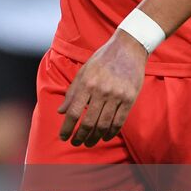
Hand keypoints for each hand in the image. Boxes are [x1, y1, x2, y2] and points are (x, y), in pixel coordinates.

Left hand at [59, 30, 146, 145]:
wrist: (128, 48)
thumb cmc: (102, 59)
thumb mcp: (83, 72)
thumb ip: (72, 92)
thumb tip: (61, 111)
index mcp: (86, 83)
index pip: (73, 111)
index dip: (67, 127)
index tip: (63, 137)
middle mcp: (101, 91)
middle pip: (89, 121)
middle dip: (80, 136)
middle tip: (75, 143)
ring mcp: (117, 95)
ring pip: (104, 124)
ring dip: (95, 137)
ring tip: (89, 143)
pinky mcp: (130, 99)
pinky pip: (119, 121)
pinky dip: (111, 132)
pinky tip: (105, 137)